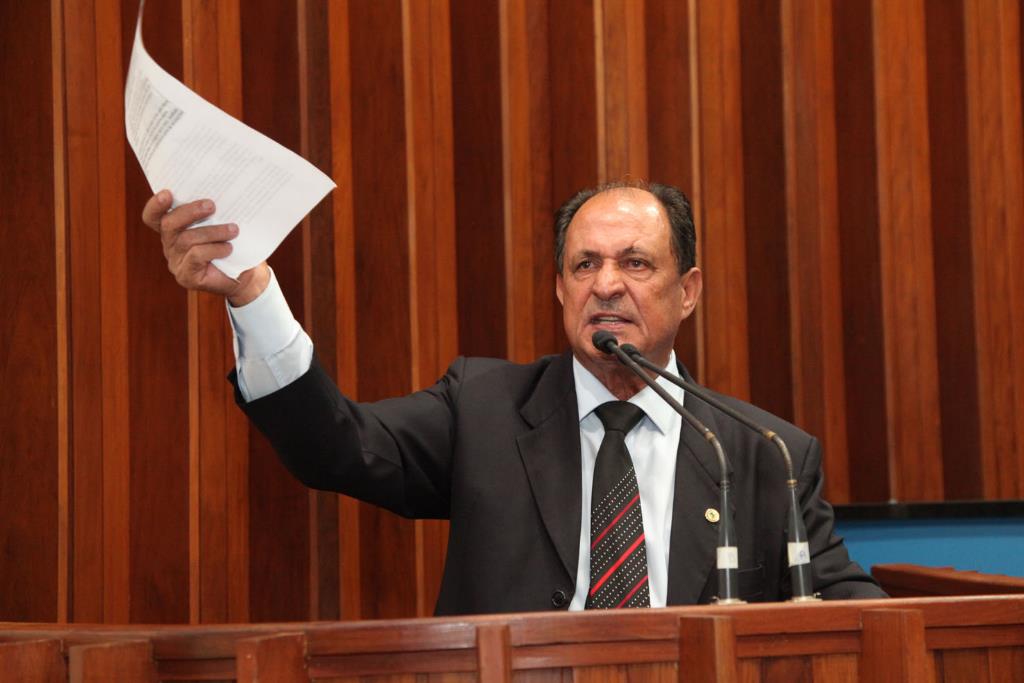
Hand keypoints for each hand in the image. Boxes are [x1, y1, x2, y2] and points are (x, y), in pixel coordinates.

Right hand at [142, 190, 268, 305]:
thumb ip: (212, 211)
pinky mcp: (186, 276)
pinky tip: (228, 248)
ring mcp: (176, 262)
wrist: (246, 276)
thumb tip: (218, 193)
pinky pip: (196, 256)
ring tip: (233, 230)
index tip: (167, 193)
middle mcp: (170, 245)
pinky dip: (215, 249)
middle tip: (211, 205)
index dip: (156, 205)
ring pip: (186, 239)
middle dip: (190, 212)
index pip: (153, 217)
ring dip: (212, 231)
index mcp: (173, 229)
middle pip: (169, 224)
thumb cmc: (234, 244)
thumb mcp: (222, 224)